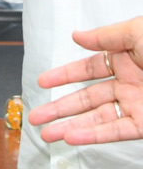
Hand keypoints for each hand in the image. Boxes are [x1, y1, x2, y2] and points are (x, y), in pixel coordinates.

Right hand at [28, 17, 142, 144]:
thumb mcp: (138, 31)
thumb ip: (106, 37)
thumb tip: (77, 36)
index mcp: (128, 55)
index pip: (89, 67)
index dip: (65, 75)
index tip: (43, 82)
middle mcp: (130, 81)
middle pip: (88, 96)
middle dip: (60, 107)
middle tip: (36, 116)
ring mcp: (138, 104)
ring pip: (97, 117)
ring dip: (71, 126)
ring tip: (46, 134)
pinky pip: (116, 130)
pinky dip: (93, 135)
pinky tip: (73, 137)